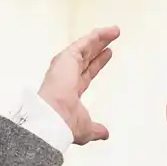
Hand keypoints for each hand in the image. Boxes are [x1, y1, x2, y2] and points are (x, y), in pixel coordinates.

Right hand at [38, 26, 119, 145]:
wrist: (53, 118)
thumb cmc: (63, 124)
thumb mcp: (86, 128)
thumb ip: (96, 130)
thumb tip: (104, 134)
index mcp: (70, 91)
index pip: (86, 73)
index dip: (97, 64)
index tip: (105, 56)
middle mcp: (66, 76)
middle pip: (87, 57)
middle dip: (98, 48)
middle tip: (109, 39)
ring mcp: (66, 66)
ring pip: (86, 47)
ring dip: (100, 38)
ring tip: (113, 31)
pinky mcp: (67, 58)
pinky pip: (84, 43)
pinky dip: (96, 37)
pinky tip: (106, 31)